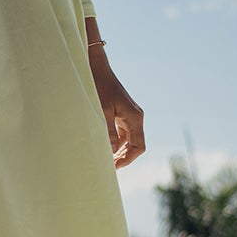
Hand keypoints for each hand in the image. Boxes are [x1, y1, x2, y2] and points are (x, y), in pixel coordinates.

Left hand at [88, 51, 145, 168]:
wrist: (97, 69)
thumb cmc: (99, 87)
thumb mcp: (102, 111)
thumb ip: (109, 132)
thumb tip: (113, 151)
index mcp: (135, 117)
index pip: (138, 146)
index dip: (128, 159)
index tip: (115, 167)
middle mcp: (136, 117)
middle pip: (136, 145)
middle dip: (124, 157)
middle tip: (109, 167)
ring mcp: (130, 115)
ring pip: (129, 140)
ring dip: (120, 151)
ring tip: (107, 160)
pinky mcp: (123, 113)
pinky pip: (123, 132)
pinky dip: (117, 142)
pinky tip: (106, 148)